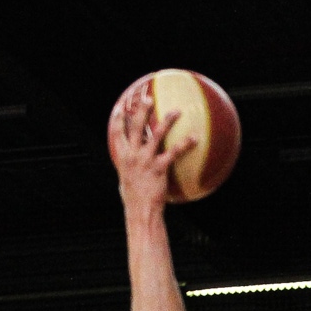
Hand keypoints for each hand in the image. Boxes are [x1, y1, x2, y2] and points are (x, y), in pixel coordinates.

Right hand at [110, 78, 192, 211]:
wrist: (140, 211)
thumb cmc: (135, 199)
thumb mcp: (127, 180)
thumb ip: (131, 168)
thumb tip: (137, 163)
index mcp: (122, 157)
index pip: (116, 133)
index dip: (118, 119)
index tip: (122, 107)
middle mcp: (132, 156)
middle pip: (135, 127)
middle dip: (141, 111)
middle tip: (148, 98)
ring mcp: (145, 161)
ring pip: (156, 135)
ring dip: (166, 121)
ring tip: (177, 111)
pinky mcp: (158, 168)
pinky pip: (174, 152)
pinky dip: (185, 144)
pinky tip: (194, 138)